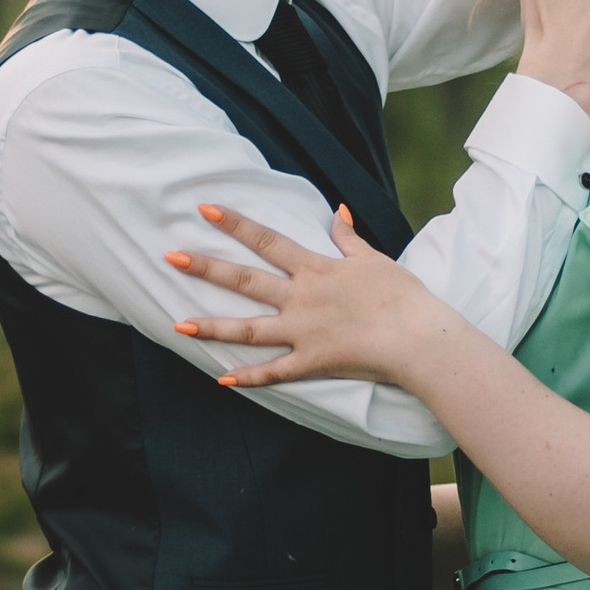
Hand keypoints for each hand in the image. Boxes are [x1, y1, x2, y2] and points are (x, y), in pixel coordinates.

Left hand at [164, 203, 442, 390]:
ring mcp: (303, 332)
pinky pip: (274, 372)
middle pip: (245, 281)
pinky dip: (249, 378)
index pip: (267, 240)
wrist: (419, 337)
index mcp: (316, 269)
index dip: (234, 224)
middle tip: (170, 257)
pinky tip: (223, 380)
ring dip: (212, 328)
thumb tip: (337, 211)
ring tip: (177, 324)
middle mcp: (301, 298)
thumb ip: (349, 238)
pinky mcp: (311, 362)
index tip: (204, 209)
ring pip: (248, 330)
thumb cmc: (402, 296)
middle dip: (206, 268)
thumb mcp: (374, 259)